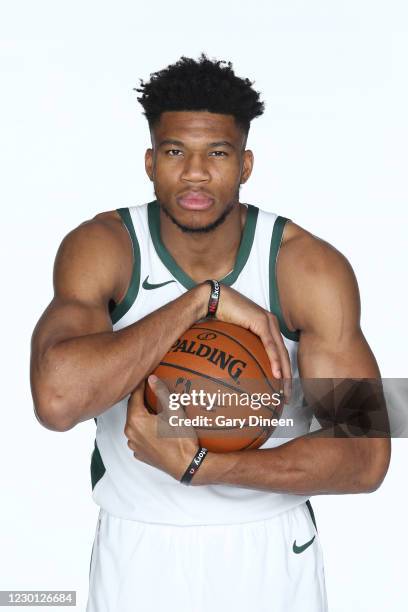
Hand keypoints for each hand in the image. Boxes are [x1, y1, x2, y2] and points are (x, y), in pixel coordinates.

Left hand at [124, 375, 199, 479]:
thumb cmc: (181, 439)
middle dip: (141, 400)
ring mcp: (134, 445)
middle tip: (149, 390)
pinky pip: (139, 437)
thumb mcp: (173, 411)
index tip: (145, 378)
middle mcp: (131, 434)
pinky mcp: (140, 454)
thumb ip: (161, 392)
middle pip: (133, 410)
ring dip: (142, 416)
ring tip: (154, 408)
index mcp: (136, 421)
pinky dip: (144, 430)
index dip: (141, 386)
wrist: (186, 465)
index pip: (135, 397)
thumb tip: (151, 378)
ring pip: (135, 424)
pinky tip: (156, 427)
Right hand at [216, 284, 291, 401]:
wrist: (215, 300)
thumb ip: (241, 347)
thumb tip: (237, 367)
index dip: (283, 371)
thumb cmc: (221, 316)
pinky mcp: (261, 321)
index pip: (280, 352)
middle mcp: (271, 324)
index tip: (282, 388)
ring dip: (284, 372)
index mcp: (268, 327)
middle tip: (286, 396)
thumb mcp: (235, 335)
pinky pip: (270, 344)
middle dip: (288, 377)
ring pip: (280, 351)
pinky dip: (274, 359)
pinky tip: (277, 373)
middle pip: (284, 354)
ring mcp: (268, 322)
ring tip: (284, 389)